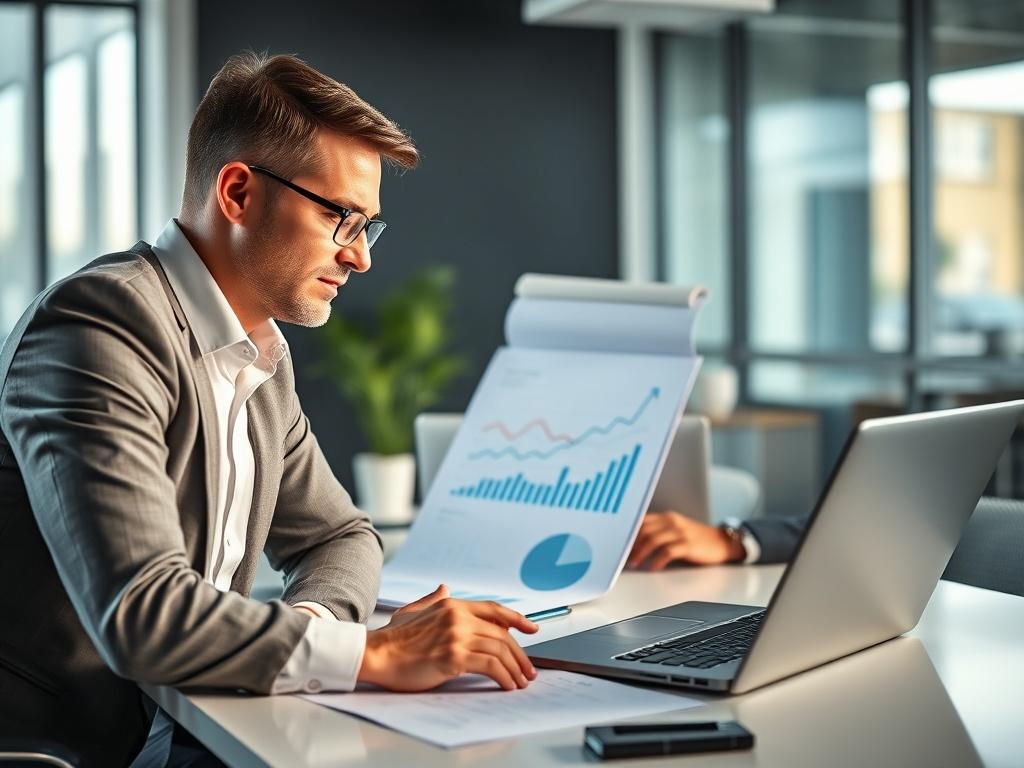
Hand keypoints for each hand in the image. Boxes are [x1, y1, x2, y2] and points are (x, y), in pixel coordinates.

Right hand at [358, 584, 539, 691]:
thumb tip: (445, 586)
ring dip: (516, 668)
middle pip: (501, 633)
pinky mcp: (454, 656)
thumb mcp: (412, 610)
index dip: (516, 619)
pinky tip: (508, 685)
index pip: (493, 609)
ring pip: (499, 649)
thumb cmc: (392, 639)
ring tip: (521, 682)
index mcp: (451, 605)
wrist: (376, 654)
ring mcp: (456, 635)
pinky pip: (490, 665)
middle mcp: (457, 616)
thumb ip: (432, 599)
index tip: (532, 629)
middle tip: (528, 669)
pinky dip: (504, 676)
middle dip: (520, 653)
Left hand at [626, 511, 745, 569]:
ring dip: (640, 553)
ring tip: (633, 564)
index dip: (627, 533)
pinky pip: (668, 552)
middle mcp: (672, 521)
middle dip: (631, 545)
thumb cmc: (696, 539)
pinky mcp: (689, 545)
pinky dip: (657, 561)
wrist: (721, 543)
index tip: (617, 544)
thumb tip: (633, 544)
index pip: (641, 521)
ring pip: (653, 539)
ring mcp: (681, 532)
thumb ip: (657, 532)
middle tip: (622, 557)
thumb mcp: (675, 530)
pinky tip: (652, 568)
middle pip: (644, 530)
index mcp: (666, 517)